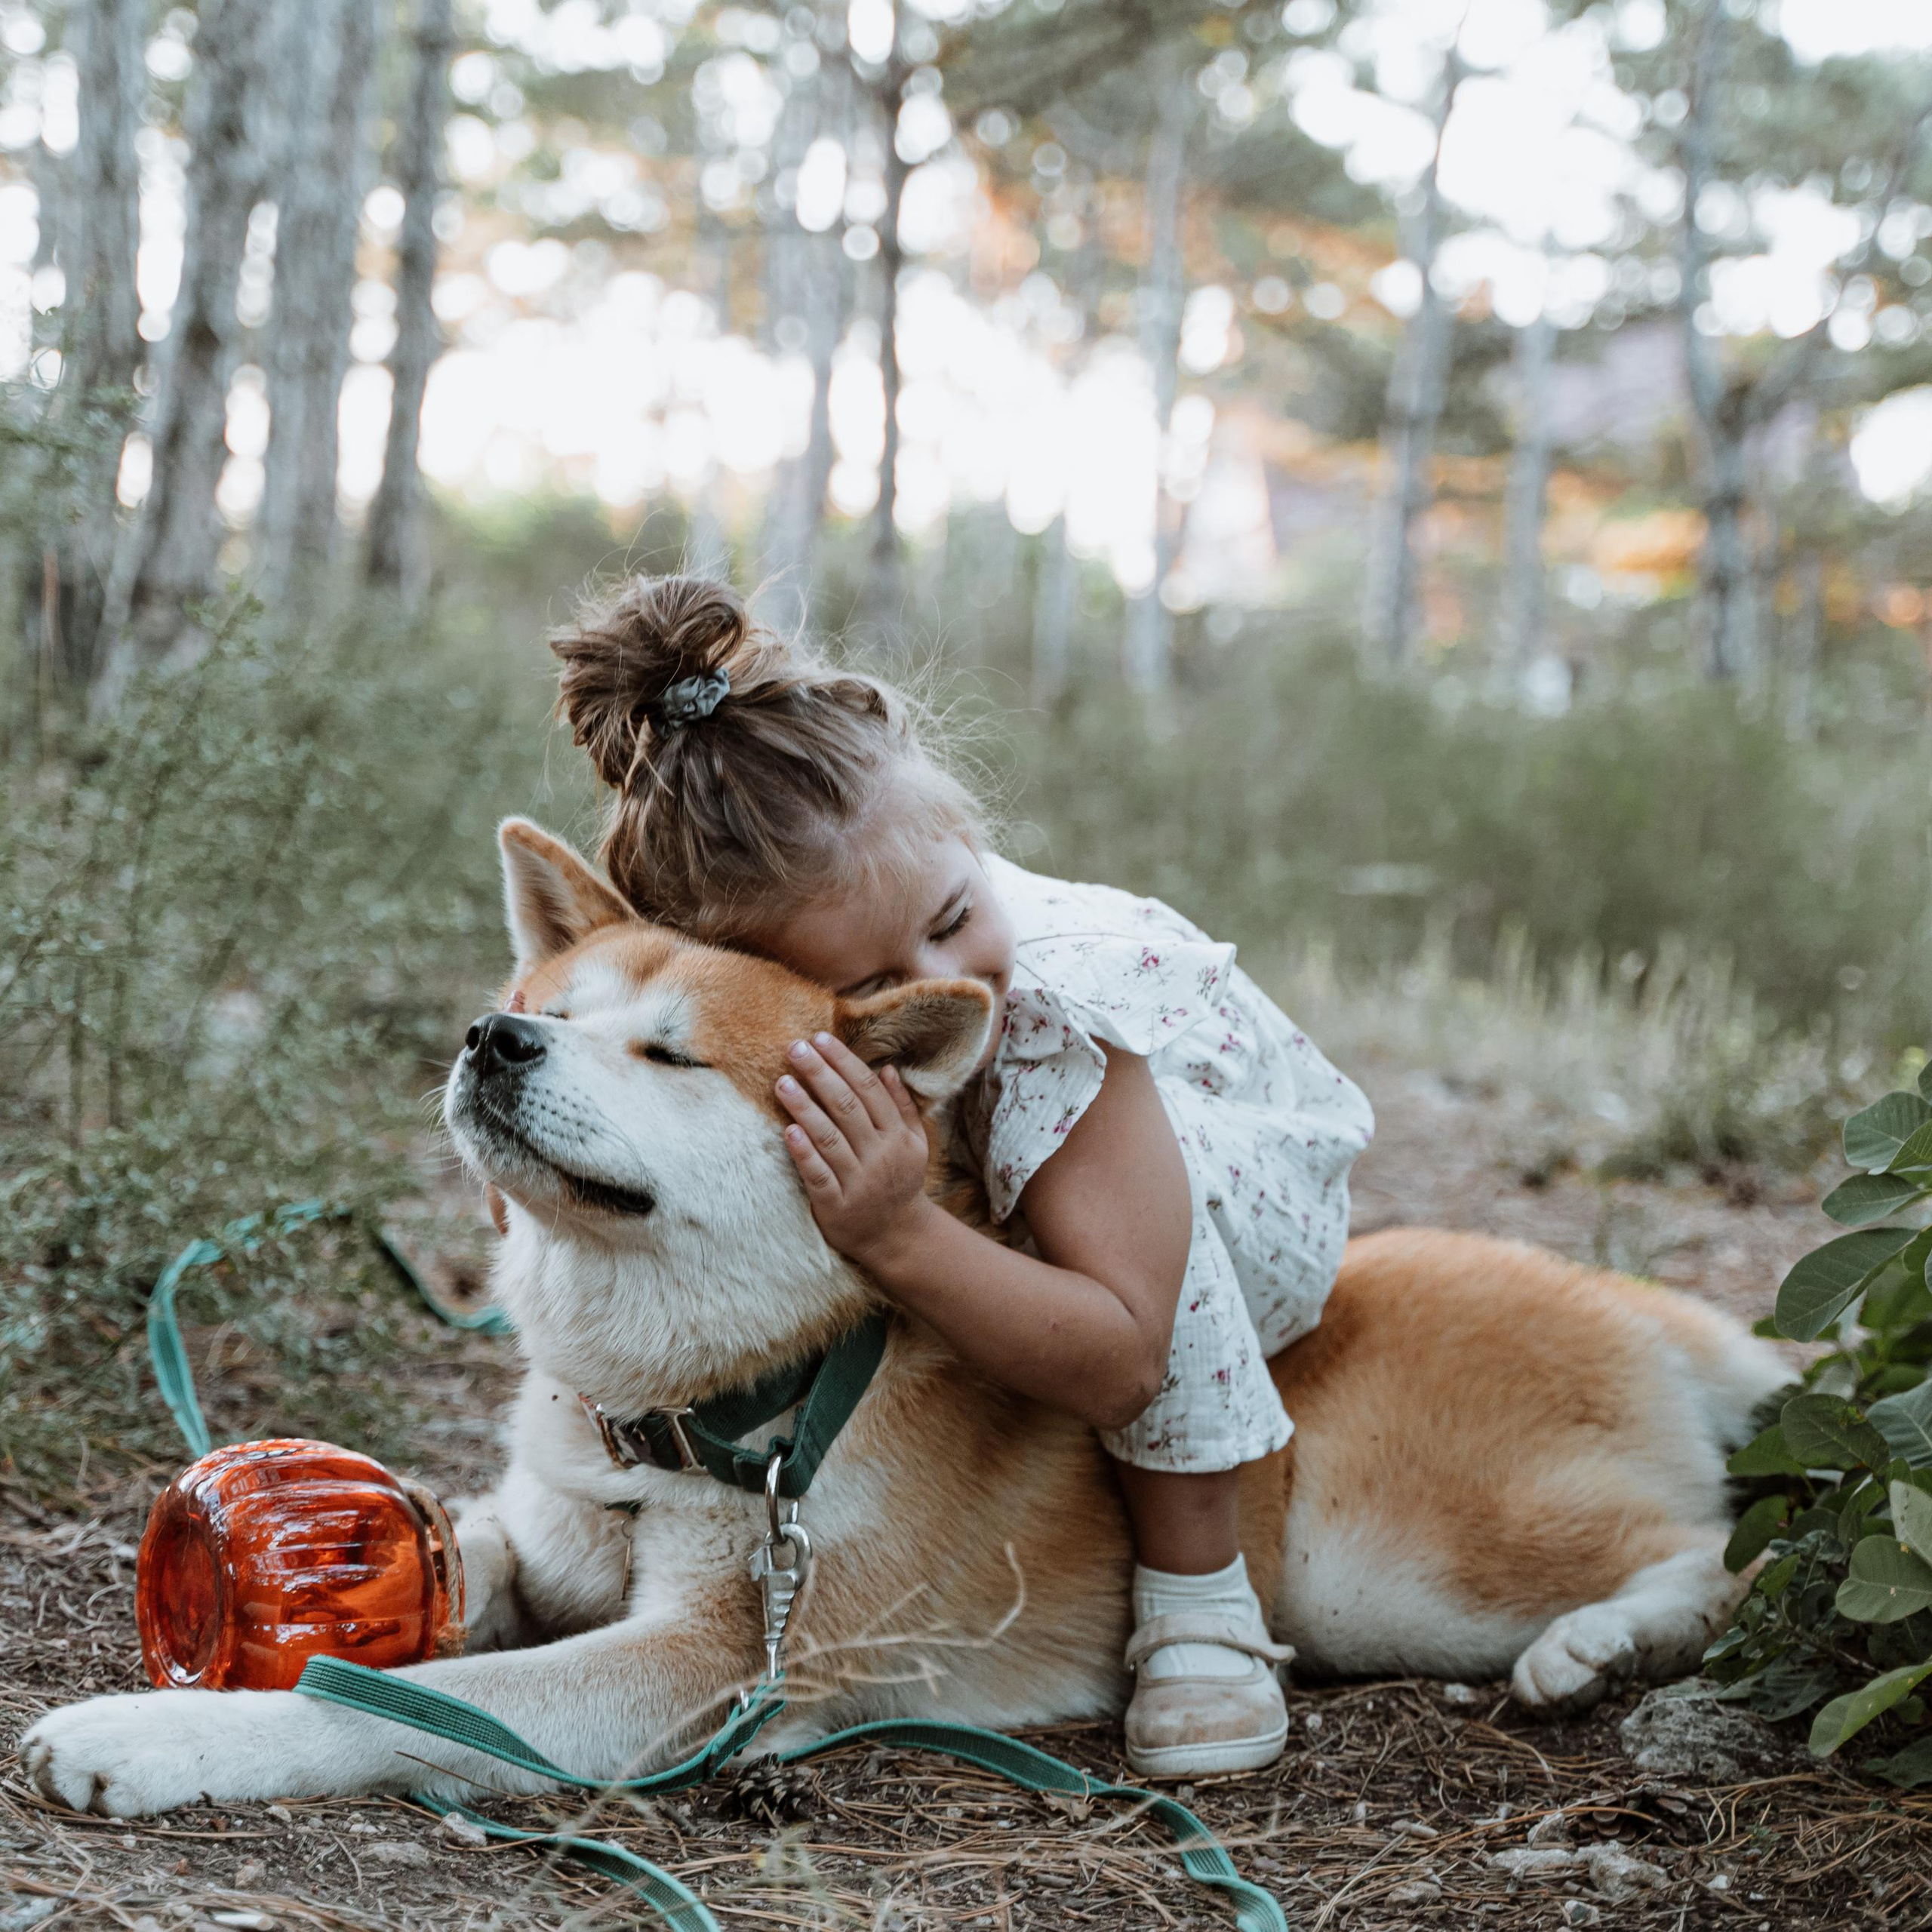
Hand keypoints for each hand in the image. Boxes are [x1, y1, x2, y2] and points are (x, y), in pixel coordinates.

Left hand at [776, 1033, 933, 1272]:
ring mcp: (858, 1181)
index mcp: (897, 1136)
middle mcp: (879, 1155)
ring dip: (805, 1107)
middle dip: (820, 1074)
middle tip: (795, 1048)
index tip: (820, 1039)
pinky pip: (817, 1175)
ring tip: (782, 1081)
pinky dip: (803, 1152)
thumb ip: (901, 1106)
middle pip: (847, 1107)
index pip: (868, 1090)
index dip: (843, 1062)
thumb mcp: (913, 1143)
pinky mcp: (836, 1205)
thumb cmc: (900, 1181)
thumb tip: (886, 1069)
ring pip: (829, 1137)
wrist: (898, 1237)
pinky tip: (788, 1130)